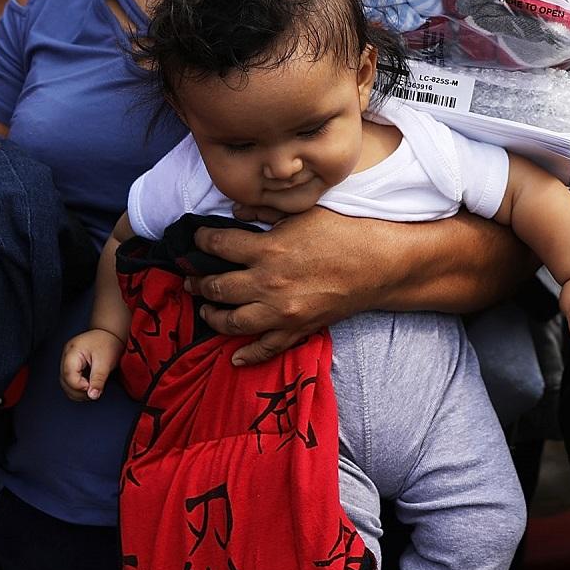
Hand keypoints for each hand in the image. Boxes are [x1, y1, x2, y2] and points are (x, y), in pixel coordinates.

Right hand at [61, 329, 124, 400]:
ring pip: (65, 384)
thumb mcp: (105, 362)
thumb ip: (98, 380)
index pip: (69, 375)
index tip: (92, 387)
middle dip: (79, 391)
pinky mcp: (71, 366)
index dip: (79, 386)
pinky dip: (78, 388)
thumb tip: (92, 396)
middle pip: (65, 381)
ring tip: (92, 389)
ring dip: (78, 392)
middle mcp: (66, 356)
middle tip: (94, 391)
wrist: (109, 335)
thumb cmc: (108, 344)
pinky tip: (89, 387)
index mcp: (72, 351)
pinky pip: (70, 382)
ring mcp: (67, 361)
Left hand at [184, 209, 372, 365]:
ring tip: (205, 308)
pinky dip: (247, 355)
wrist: (379, 265)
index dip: (200, 242)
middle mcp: (268, 283)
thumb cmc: (344, 233)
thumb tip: (234, 212)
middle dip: (198, 282)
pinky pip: (266, 348)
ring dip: (212, 316)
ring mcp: (281, 311)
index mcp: (267, 250)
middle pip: (218, 287)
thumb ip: (264, 212)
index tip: (196, 241)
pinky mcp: (297, 329)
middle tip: (190, 278)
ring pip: (232, 322)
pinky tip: (233, 357)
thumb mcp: (302, 212)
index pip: (218, 246)